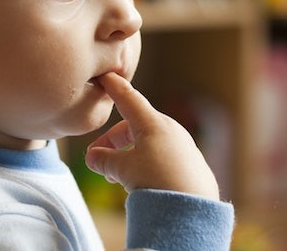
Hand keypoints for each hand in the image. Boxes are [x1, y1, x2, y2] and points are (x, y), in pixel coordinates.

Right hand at [84, 72, 219, 200]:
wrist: (193, 210)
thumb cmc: (156, 182)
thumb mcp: (122, 169)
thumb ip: (104, 160)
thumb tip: (93, 157)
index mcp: (153, 123)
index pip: (129, 98)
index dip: (115, 88)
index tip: (106, 77)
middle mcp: (171, 130)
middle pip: (135, 126)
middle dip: (114, 141)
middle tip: (99, 162)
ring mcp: (184, 148)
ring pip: (150, 144)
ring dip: (130, 155)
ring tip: (118, 178)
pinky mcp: (193, 166)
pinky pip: (165, 158)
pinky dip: (148, 164)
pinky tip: (143, 185)